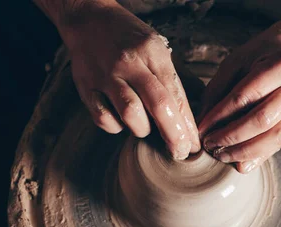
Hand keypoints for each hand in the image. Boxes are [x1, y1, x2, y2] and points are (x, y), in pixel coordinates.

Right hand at [58, 2, 199, 158]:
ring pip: (130, 114)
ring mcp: (105, 76)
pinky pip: (104, 119)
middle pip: (157, 105)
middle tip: (180, 152)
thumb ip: (173, 79)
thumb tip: (193, 114)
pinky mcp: (85, 87)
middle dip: (173, 134)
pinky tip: (121, 120)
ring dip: (142, 128)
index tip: (194, 144)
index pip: (175, 93)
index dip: (187, 124)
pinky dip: (116, 126)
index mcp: (152, 52)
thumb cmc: (129, 40)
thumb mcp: (156, 49)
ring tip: (145, 126)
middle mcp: (129, 63)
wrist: (88, 20)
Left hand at [198, 32, 280, 172]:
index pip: (245, 96)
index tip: (201, 129)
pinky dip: (258, 155)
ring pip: (275, 137)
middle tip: (210, 145)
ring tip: (221, 155)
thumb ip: (219, 91)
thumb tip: (203, 124)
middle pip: (262, 120)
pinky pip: (279, 143)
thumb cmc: (260, 56)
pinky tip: (240, 163)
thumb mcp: (236, 62)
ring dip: (245, 151)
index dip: (220, 116)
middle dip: (232, 137)